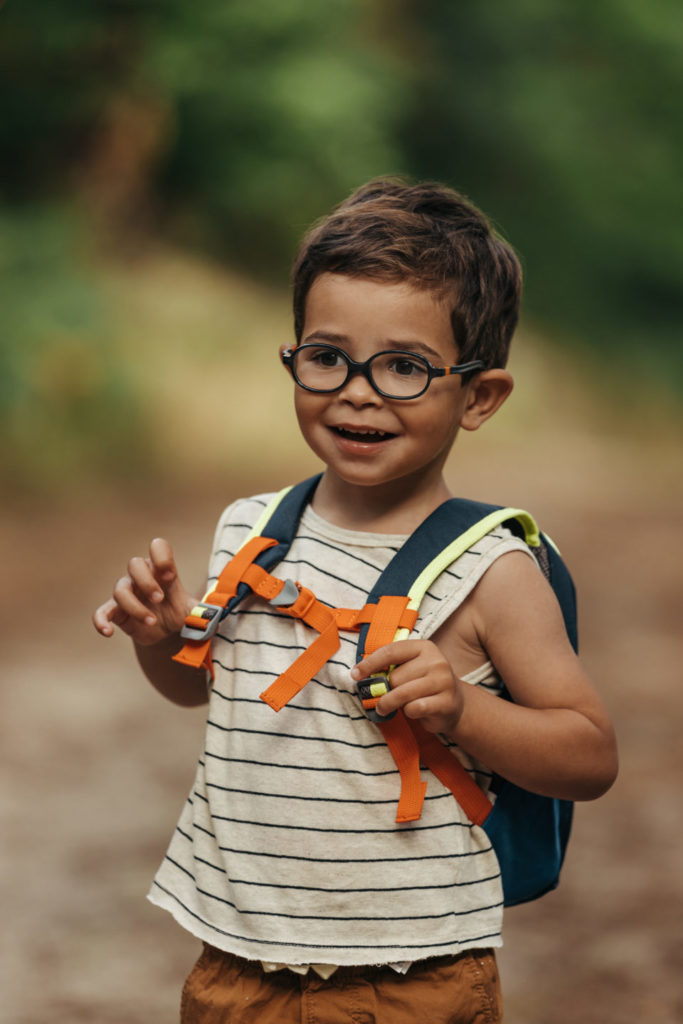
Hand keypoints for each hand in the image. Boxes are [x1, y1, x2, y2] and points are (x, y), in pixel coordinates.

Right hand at [92, 538, 194, 646]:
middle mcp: (142, 577)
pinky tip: (109, 632)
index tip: (169, 576)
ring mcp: (127, 593)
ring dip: (136, 607)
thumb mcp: (192, 611)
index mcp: (162, 570)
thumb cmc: (178, 612)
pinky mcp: (115, 611)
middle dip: (147, 581)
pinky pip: (101, 612)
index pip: (158, 547)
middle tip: (160, 599)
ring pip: (120, 589)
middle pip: (134, 563)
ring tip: (152, 622)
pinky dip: (101, 621)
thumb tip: (218, 615)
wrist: (165, 632)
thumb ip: (204, 611)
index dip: (161, 557)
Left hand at [350, 639, 464, 736]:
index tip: (355, 675)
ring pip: (402, 693)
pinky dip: (408, 712)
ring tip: (386, 707)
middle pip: (395, 677)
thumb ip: (391, 667)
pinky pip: (414, 708)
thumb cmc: (424, 684)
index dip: (370, 664)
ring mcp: (443, 681)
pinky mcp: (446, 702)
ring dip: (390, 704)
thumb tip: (360, 675)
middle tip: (383, 697)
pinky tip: (412, 711)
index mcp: (425, 647)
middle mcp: (436, 661)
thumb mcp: (411, 668)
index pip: (391, 652)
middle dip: (385, 690)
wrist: (455, 703)